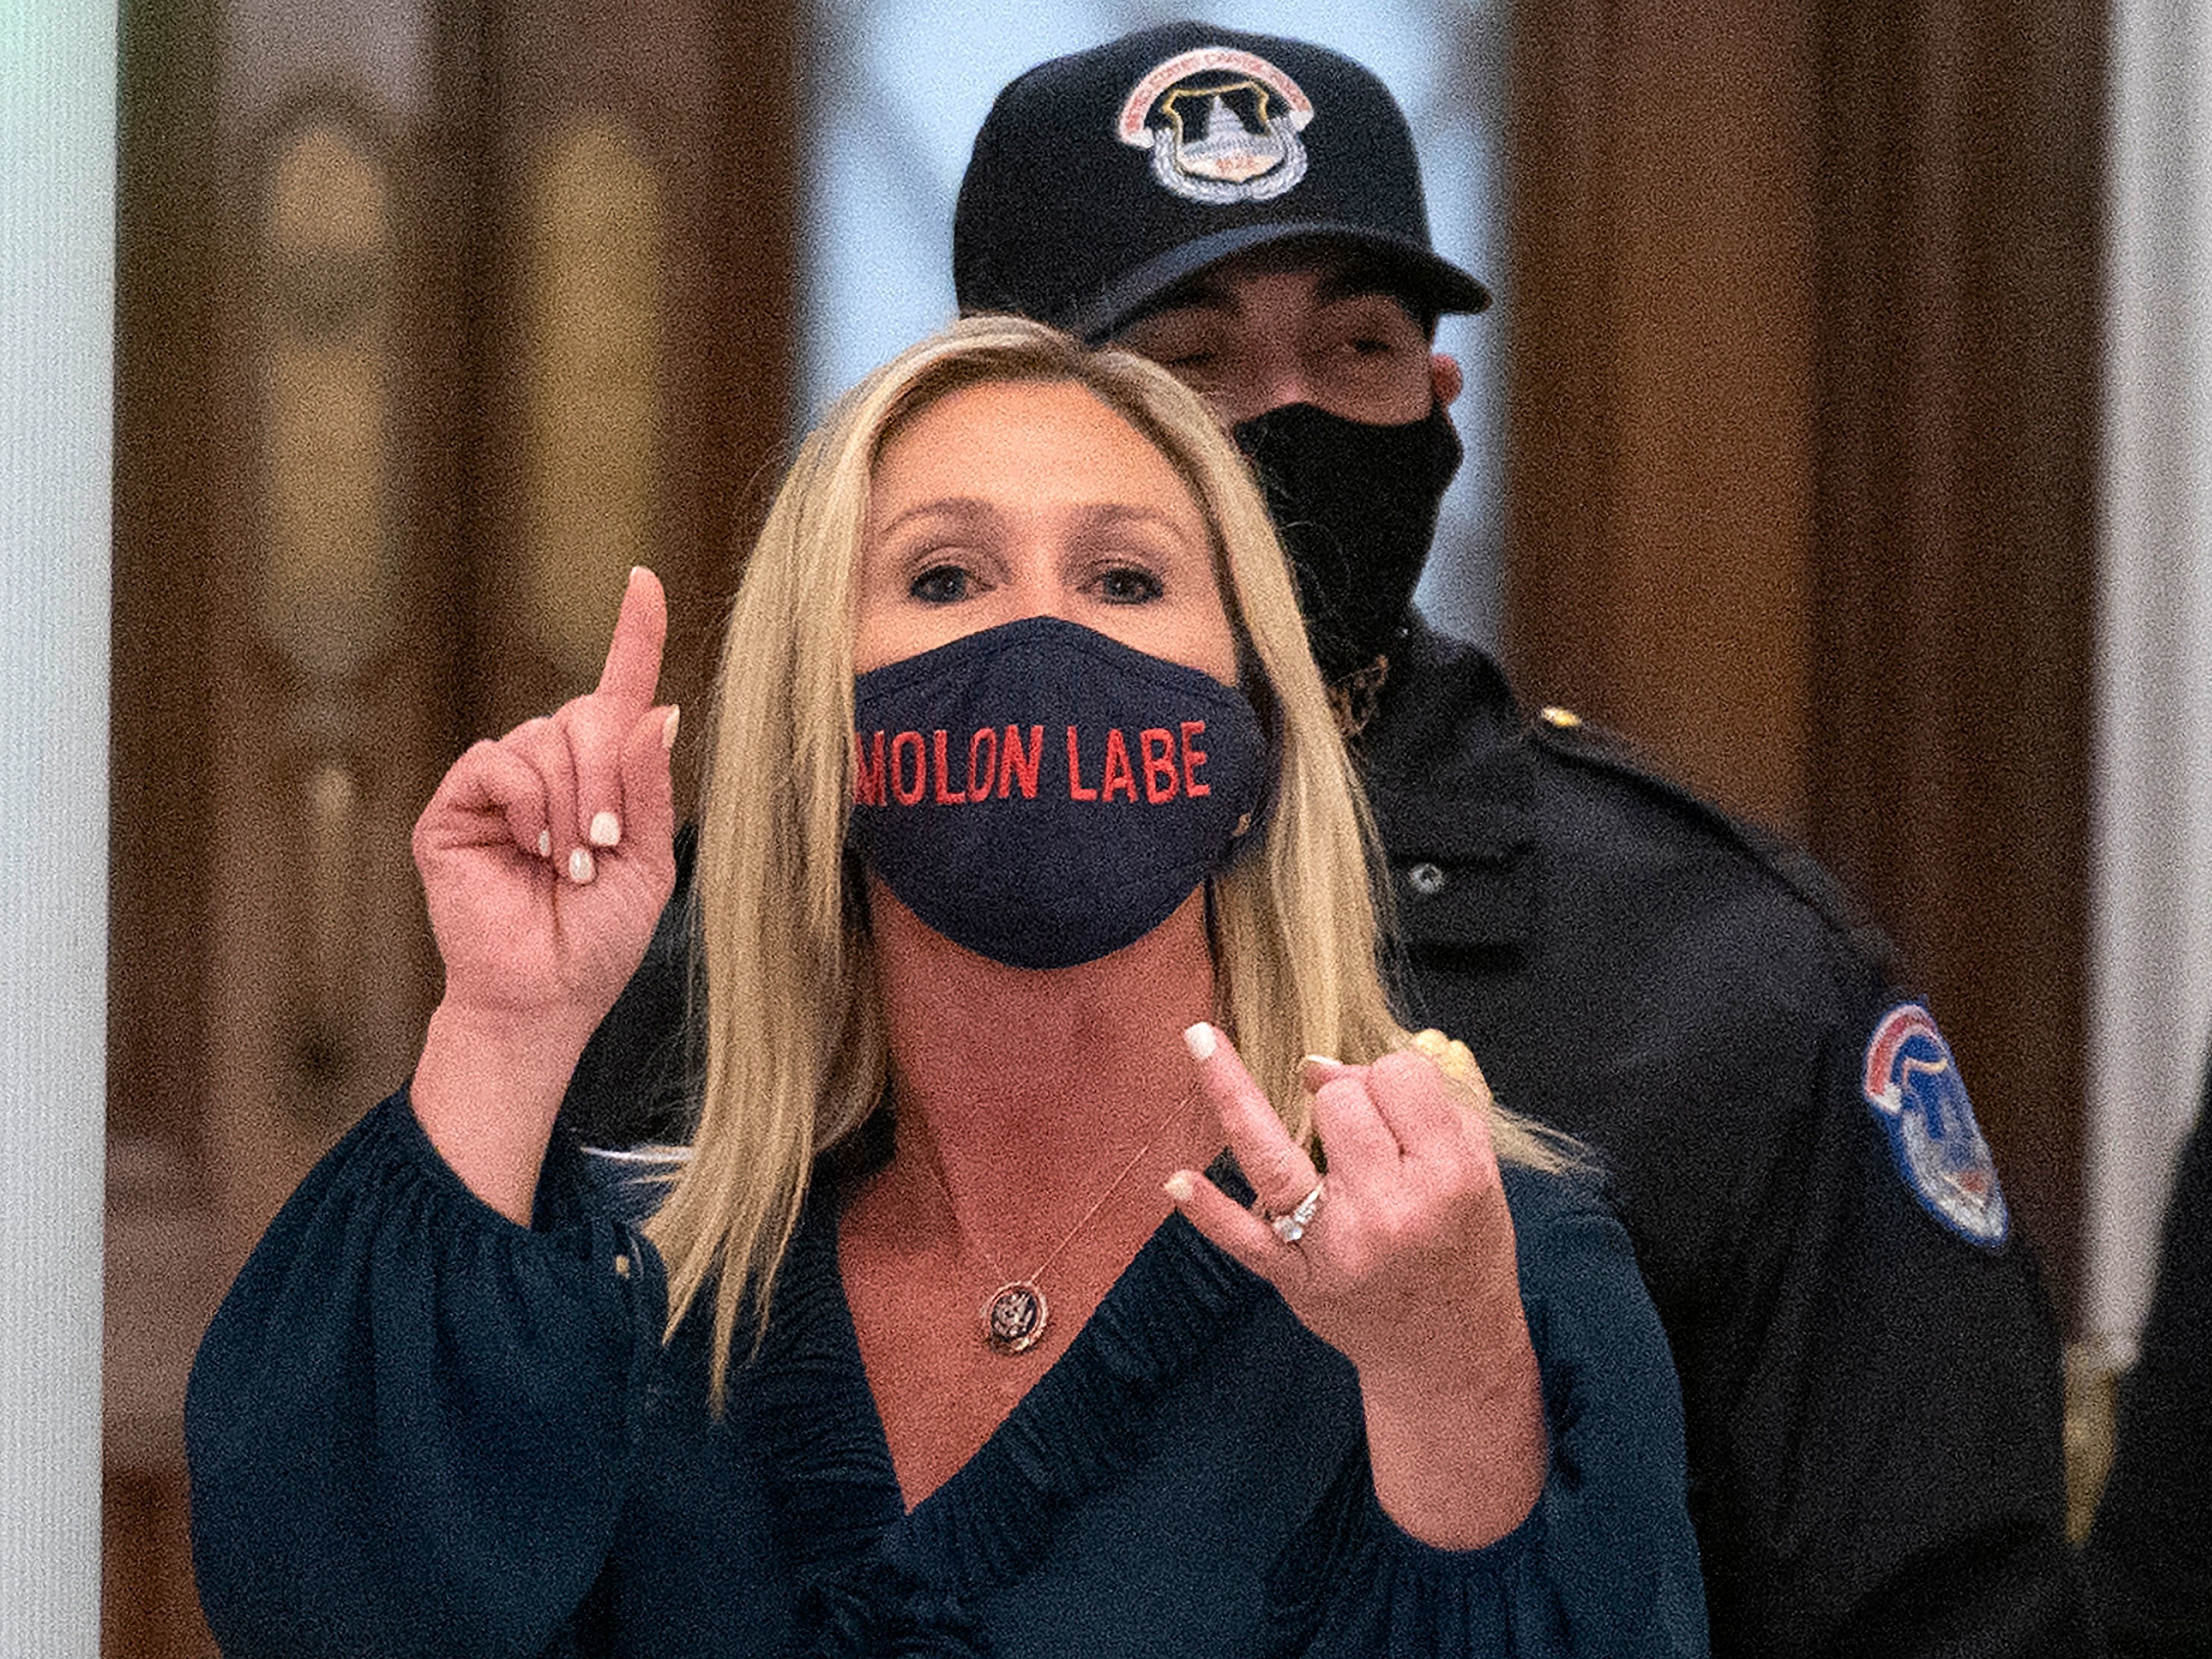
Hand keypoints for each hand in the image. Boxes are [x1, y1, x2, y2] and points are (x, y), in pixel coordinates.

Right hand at [412, 565, 678, 1045]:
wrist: (544, 994)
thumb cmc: (597, 937)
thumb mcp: (647, 860)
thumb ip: (649, 787)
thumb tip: (661, 709)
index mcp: (602, 776)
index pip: (618, 688)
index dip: (632, 633)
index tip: (642, 581)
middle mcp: (548, 767)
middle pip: (586, 715)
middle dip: (607, 781)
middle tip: (601, 847)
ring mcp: (498, 783)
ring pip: (544, 739)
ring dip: (571, 805)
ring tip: (567, 864)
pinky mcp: (455, 805)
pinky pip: (498, 762)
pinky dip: (527, 802)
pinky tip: (531, 848)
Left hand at [1167, 1024, 1546, 1547]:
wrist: (1451, 1351)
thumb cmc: (1464, 1245)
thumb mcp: (1479, 1170)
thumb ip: (1431, 1102)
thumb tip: (1332, 1063)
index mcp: (1450, 1176)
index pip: (1398, 1078)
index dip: (1388, 1075)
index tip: (1391, 1096)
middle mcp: (1393, 1211)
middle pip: (1337, 1102)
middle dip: (1343, 1098)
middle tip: (1361, 1135)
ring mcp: (1337, 1247)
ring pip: (1279, 1150)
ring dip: (1236, 1094)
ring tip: (1200, 1040)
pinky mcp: (1297, 1278)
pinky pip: (1243, 1239)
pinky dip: (1211, 1212)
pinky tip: (1177, 1182)